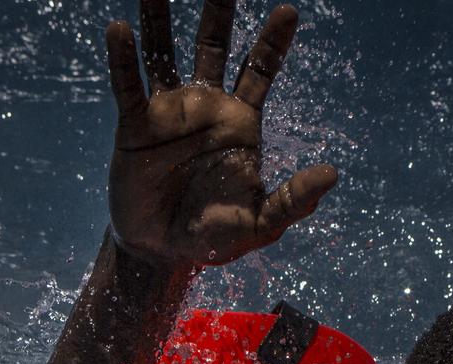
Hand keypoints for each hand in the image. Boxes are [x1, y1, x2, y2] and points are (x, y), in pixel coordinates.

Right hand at [104, 0, 337, 266]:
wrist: (161, 251)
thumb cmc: (214, 238)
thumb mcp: (261, 224)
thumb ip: (295, 200)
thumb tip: (333, 173)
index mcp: (241, 124)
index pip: (259, 71)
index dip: (273, 41)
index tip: (290, 10)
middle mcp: (206, 107)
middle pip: (214, 47)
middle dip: (219, 13)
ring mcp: (169, 112)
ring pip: (164, 53)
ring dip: (160, 20)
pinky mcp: (135, 126)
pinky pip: (129, 85)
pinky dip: (123, 58)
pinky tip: (118, 28)